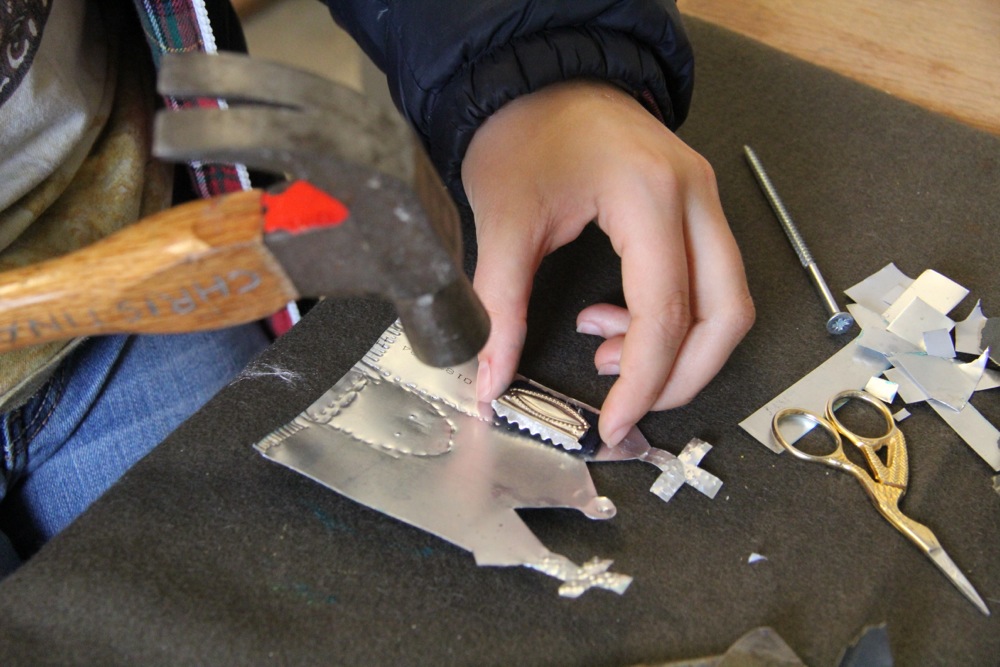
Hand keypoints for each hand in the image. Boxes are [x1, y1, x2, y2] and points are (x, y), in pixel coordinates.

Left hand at [462, 80, 753, 444]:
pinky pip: (709, 280)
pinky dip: (673, 319)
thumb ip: (499, 306)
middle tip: (627, 405)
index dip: (645, 382)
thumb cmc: (525, 133)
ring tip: (604, 351)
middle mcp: (693, 196)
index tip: (612, 424)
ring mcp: (702, 199)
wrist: (540, 79)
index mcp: (649, 196)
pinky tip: (614, 320)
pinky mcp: (694, 206)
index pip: (666, 312)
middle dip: (682, 376)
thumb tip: (490, 378)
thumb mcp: (503, 220)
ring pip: (727, 301)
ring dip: (679, 348)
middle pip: (725, 315)